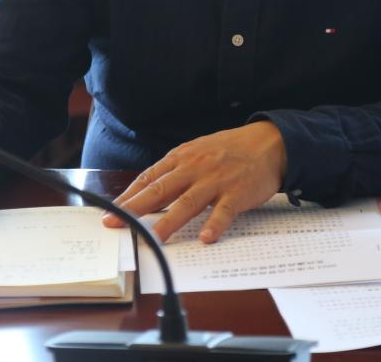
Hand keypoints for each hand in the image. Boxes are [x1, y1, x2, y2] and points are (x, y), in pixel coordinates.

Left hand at [104, 121, 286, 243]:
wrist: (270, 142)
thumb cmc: (230, 150)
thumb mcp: (198, 151)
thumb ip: (176, 170)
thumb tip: (149, 192)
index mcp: (182, 158)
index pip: (149, 178)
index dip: (129, 196)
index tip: (111, 211)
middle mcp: (195, 168)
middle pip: (161, 190)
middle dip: (136, 209)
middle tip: (116, 224)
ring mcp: (216, 181)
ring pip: (188, 203)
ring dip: (169, 222)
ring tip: (153, 238)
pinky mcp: (238, 193)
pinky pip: (224, 211)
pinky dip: (215, 224)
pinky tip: (206, 238)